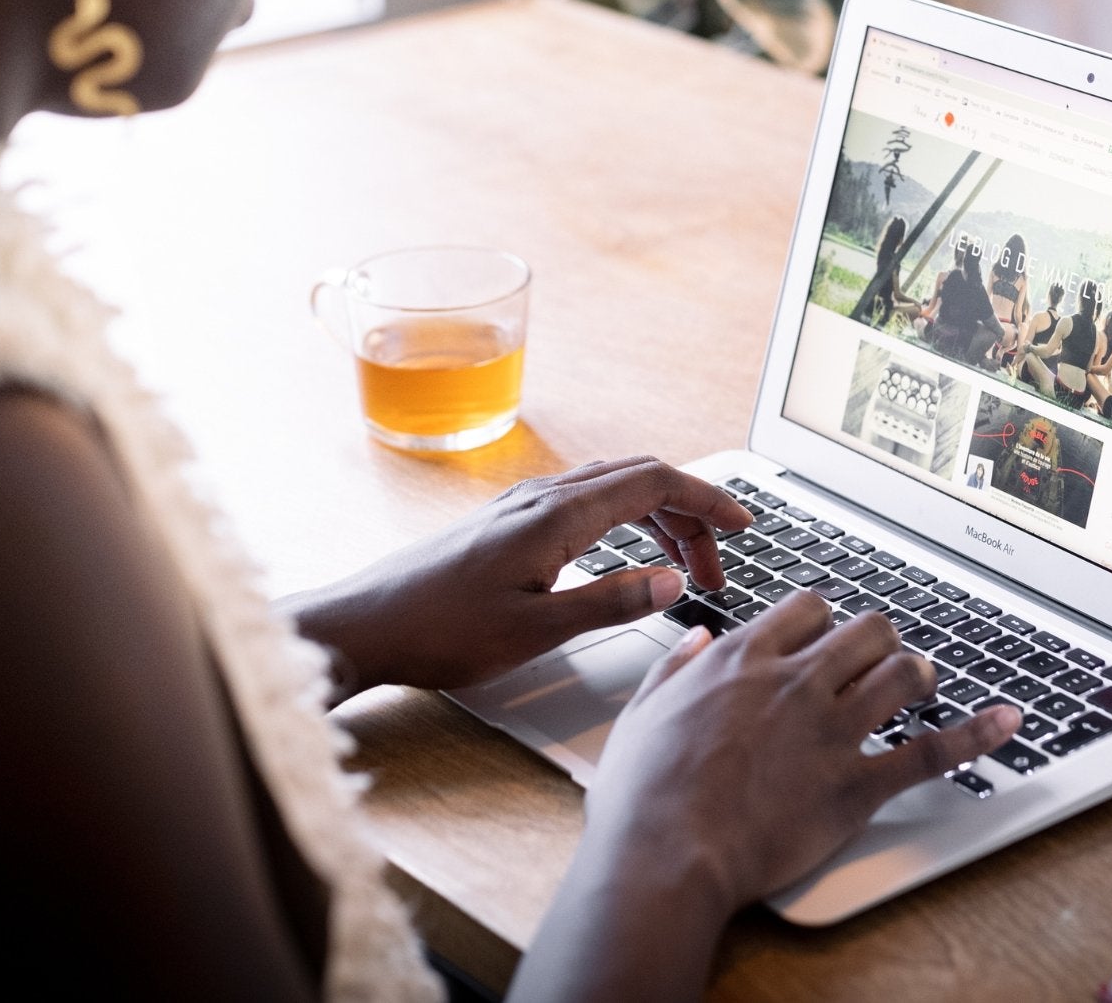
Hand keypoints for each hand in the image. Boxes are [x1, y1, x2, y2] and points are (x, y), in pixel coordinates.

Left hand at [282, 456, 751, 698]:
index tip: (745, 523)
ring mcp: (523, 504)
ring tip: (685, 567)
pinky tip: (626, 556)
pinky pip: (586, 500)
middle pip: (640, 479)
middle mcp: (543, 497)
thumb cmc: (441, 632)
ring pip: (613, 489)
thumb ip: (611, 602)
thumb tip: (674, 581)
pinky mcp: (509, 520)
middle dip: (691, 514)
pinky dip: (625, 519)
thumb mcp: (536, 631)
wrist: (366, 625)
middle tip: (720, 565)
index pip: (654, 483)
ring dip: (658, 518)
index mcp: (558, 515)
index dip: (707, 500)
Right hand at [581, 593, 1021, 917]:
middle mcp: (795, 682)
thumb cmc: (643, 794)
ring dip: (918, 674)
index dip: (824, 619)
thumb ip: (673, 668)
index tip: (824, 637)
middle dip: (879, 639)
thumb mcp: (642, 712)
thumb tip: (695, 640)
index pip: (807, 607)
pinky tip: (1006, 721)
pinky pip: (931, 751)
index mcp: (743, 659)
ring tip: (922, 684)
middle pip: (866, 629)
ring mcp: (830, 731)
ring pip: (903, 673)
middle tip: (878, 659)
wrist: (665, 856)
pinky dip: (976, 735)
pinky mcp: (855, 785)